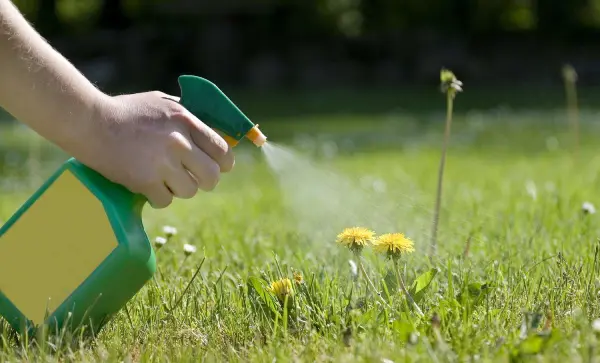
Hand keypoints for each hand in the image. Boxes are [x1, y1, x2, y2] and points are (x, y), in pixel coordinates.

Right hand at [78, 91, 234, 208]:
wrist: (89, 122)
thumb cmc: (126, 111)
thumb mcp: (162, 103)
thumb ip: (188, 116)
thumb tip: (215, 132)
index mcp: (186, 120)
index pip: (222, 150)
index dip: (224, 163)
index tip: (220, 167)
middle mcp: (178, 142)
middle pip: (212, 176)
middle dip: (206, 181)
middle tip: (195, 179)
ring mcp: (162, 163)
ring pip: (190, 191)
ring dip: (180, 189)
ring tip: (165, 179)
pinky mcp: (144, 181)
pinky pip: (165, 200)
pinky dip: (158, 197)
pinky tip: (148, 186)